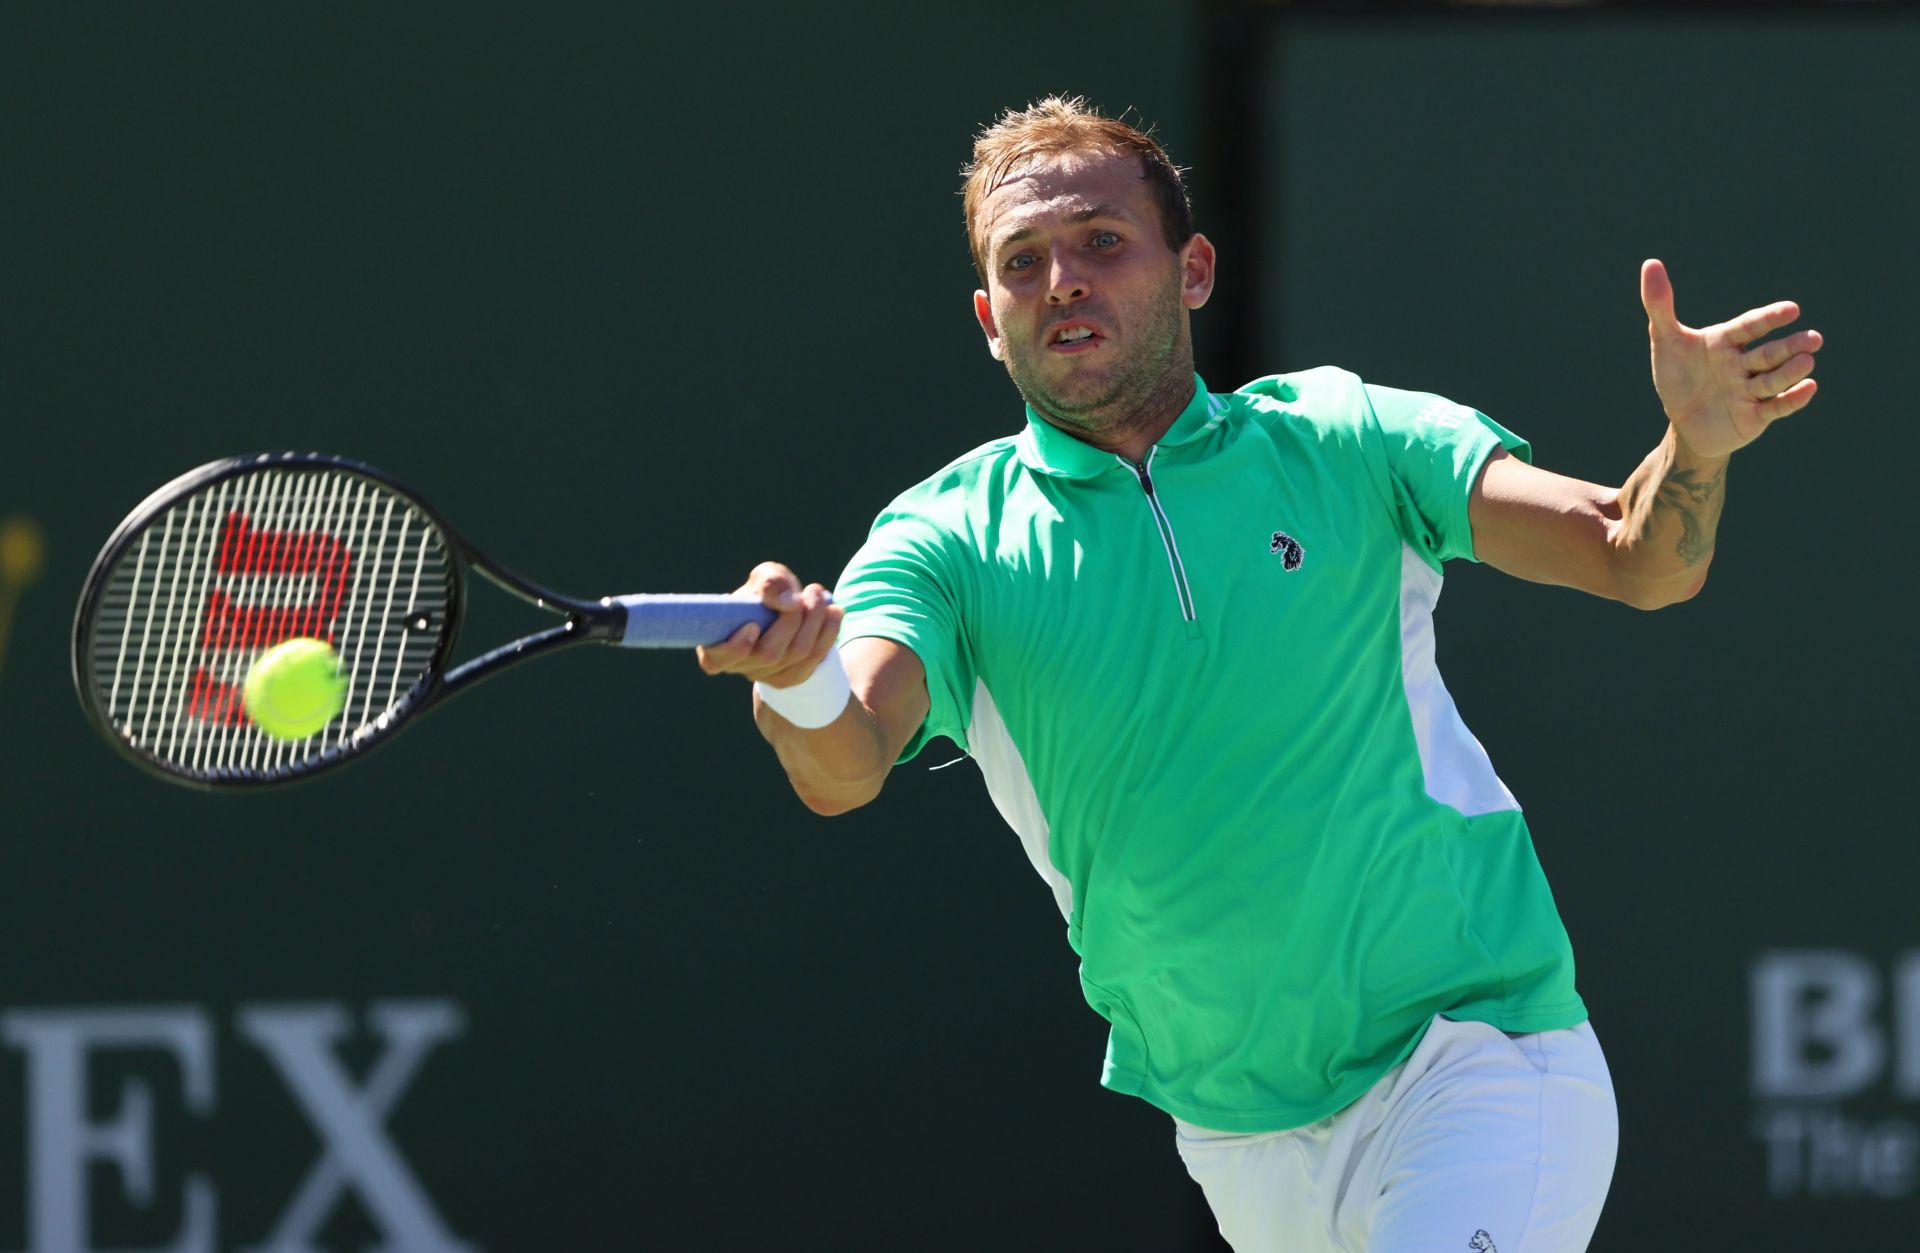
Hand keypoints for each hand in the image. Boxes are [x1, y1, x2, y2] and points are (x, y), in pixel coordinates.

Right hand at [695, 562, 841, 687]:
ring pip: (796, 654)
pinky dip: (829, 632)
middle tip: (808, 592)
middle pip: (769, 653)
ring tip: (819, 594)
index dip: (735, 647)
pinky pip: (815, 659)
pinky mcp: (791, 677)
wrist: (784, 611)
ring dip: (815, 621)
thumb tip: (789, 602)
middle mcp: (739, 665)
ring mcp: (766, 676)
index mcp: (717, 643)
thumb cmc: (764, 594)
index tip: (752, 625)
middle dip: (793, 620)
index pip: (716, 658)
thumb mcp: (764, 578)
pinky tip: (835, 612)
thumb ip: (770, 582)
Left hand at [1640, 258, 1822, 460]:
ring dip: (1791, 371)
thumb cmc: (1678, 377)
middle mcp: (1743, 364)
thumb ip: (1659, 304)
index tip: (1791, 309)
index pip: (1750, 326)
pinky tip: (1809, 387)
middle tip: (1814, 339)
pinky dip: (1792, 399)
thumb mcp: (1664, 341)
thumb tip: (1651, 263)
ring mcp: (1751, 391)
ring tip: (1808, 360)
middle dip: (1790, 347)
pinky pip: (1776, 407)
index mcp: (1727, 342)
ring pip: (1774, 380)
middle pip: (1769, 354)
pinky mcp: (1755, 416)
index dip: (1770, 318)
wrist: (1684, 422)